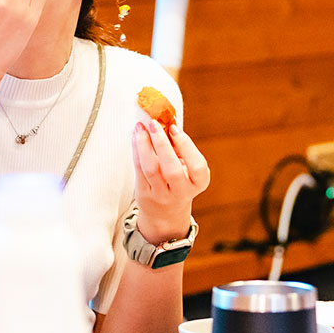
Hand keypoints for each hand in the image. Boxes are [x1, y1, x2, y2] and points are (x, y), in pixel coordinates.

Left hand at [132, 119, 210, 245]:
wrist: (166, 213)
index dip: (186, 146)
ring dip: (144, 145)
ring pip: (151, 169)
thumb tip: (165, 120)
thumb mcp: (187, 168)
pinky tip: (135, 137)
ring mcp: (161, 195)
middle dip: (162, 144)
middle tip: (154, 124)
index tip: (174, 128)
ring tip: (140, 127)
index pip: (197, 166)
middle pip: (172, 170)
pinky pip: (139, 170)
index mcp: (198, 183)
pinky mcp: (144, 194)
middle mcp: (181, 192)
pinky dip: (136, 151)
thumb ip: (180, 148)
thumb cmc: (178, 182)